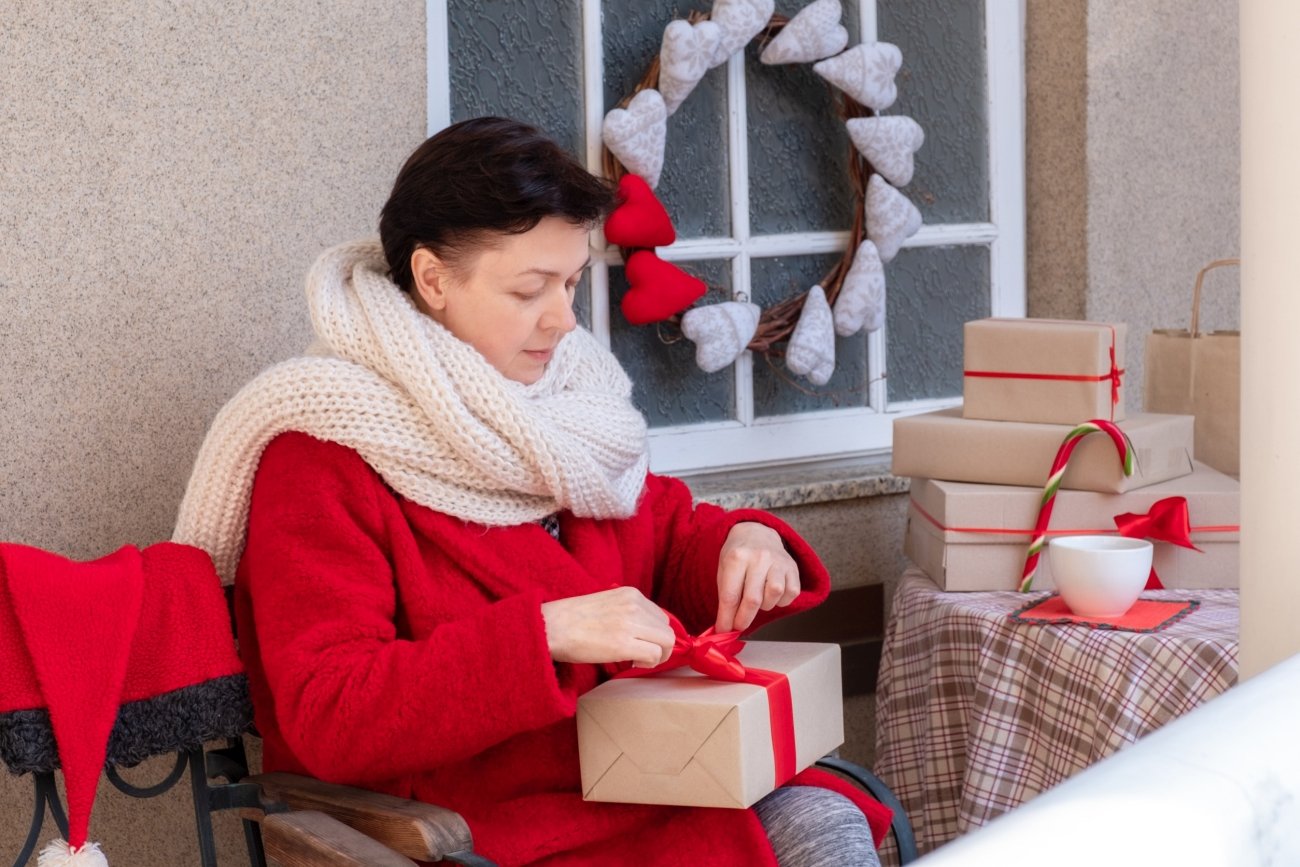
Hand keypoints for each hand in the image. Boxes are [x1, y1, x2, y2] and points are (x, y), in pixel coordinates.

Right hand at [540, 586, 675, 667]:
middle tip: (642, 655)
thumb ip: (627, 611)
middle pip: (667, 629)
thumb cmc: (572, 620)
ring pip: (666, 642)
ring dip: (657, 655)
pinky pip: (654, 655)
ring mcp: (629, 623)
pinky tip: (634, 663)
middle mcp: (634, 605)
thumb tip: (644, 630)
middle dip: (660, 646)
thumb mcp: (606, 603)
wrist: (550, 627)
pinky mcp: (623, 644)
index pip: (660, 616)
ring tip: (638, 659)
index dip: (655, 633)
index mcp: (630, 594)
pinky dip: (649, 663)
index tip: (643, 642)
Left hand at [715, 522, 800, 632]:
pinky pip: (791, 593)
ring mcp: (778, 561)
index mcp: (737, 557)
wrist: (756, 533)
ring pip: (774, 595)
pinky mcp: (792, 567)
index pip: (731, 595)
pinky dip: (781, 601)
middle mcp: (759, 557)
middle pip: (753, 599)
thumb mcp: (724, 570)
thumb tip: (726, 627)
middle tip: (739, 626)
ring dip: (765, 606)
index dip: (727, 618)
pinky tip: (772, 595)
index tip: (724, 630)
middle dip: (744, 619)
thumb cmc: (737, 556)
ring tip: (758, 599)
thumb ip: (726, 597)